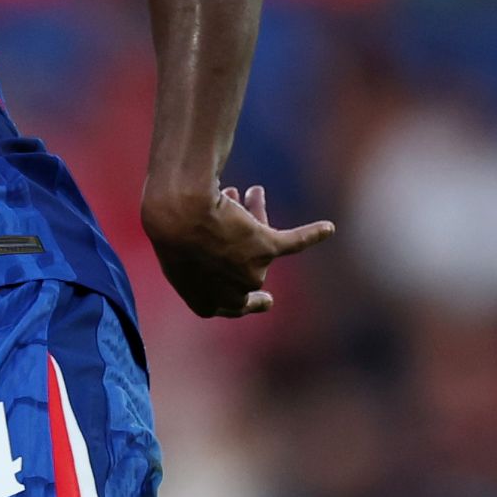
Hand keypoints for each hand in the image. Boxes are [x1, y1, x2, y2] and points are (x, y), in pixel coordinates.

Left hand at [142, 184, 332, 317]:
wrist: (178, 215)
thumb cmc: (169, 231)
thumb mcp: (177, 254)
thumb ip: (199, 260)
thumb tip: (210, 243)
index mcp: (206, 305)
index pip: (233, 304)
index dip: (246, 297)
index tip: (267, 298)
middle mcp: (233, 295)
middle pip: (246, 264)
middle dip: (240, 236)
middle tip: (236, 202)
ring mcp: (252, 272)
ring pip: (260, 242)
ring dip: (253, 215)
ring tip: (246, 192)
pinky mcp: (266, 248)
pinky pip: (295, 243)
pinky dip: (312, 234)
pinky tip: (328, 228)